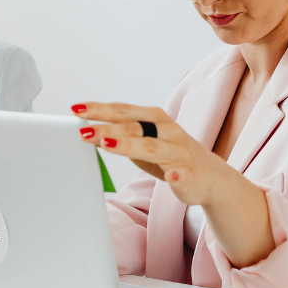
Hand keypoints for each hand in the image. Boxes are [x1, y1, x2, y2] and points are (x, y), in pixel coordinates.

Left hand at [71, 102, 226, 207]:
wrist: (211, 178)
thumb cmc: (172, 157)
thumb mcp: (143, 145)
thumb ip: (121, 137)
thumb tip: (90, 132)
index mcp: (155, 120)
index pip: (124, 111)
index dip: (100, 110)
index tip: (76, 109)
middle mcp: (168, 132)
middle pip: (134, 126)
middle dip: (108, 127)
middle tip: (83, 130)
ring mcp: (180, 152)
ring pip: (153, 147)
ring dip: (129, 145)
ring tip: (107, 143)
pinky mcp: (190, 174)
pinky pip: (182, 174)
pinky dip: (176, 175)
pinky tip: (171, 177)